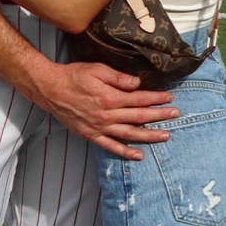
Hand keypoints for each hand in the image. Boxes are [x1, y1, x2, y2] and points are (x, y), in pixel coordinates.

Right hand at [34, 60, 175, 161]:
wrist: (50, 89)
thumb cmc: (73, 76)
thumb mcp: (97, 69)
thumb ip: (118, 78)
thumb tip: (137, 83)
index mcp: (110, 97)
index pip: (140, 99)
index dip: (157, 99)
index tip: (170, 98)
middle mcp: (107, 115)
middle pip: (139, 117)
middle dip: (159, 116)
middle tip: (175, 115)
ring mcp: (99, 127)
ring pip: (129, 134)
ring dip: (149, 135)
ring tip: (165, 135)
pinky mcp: (91, 135)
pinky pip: (111, 146)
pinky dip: (125, 152)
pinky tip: (138, 155)